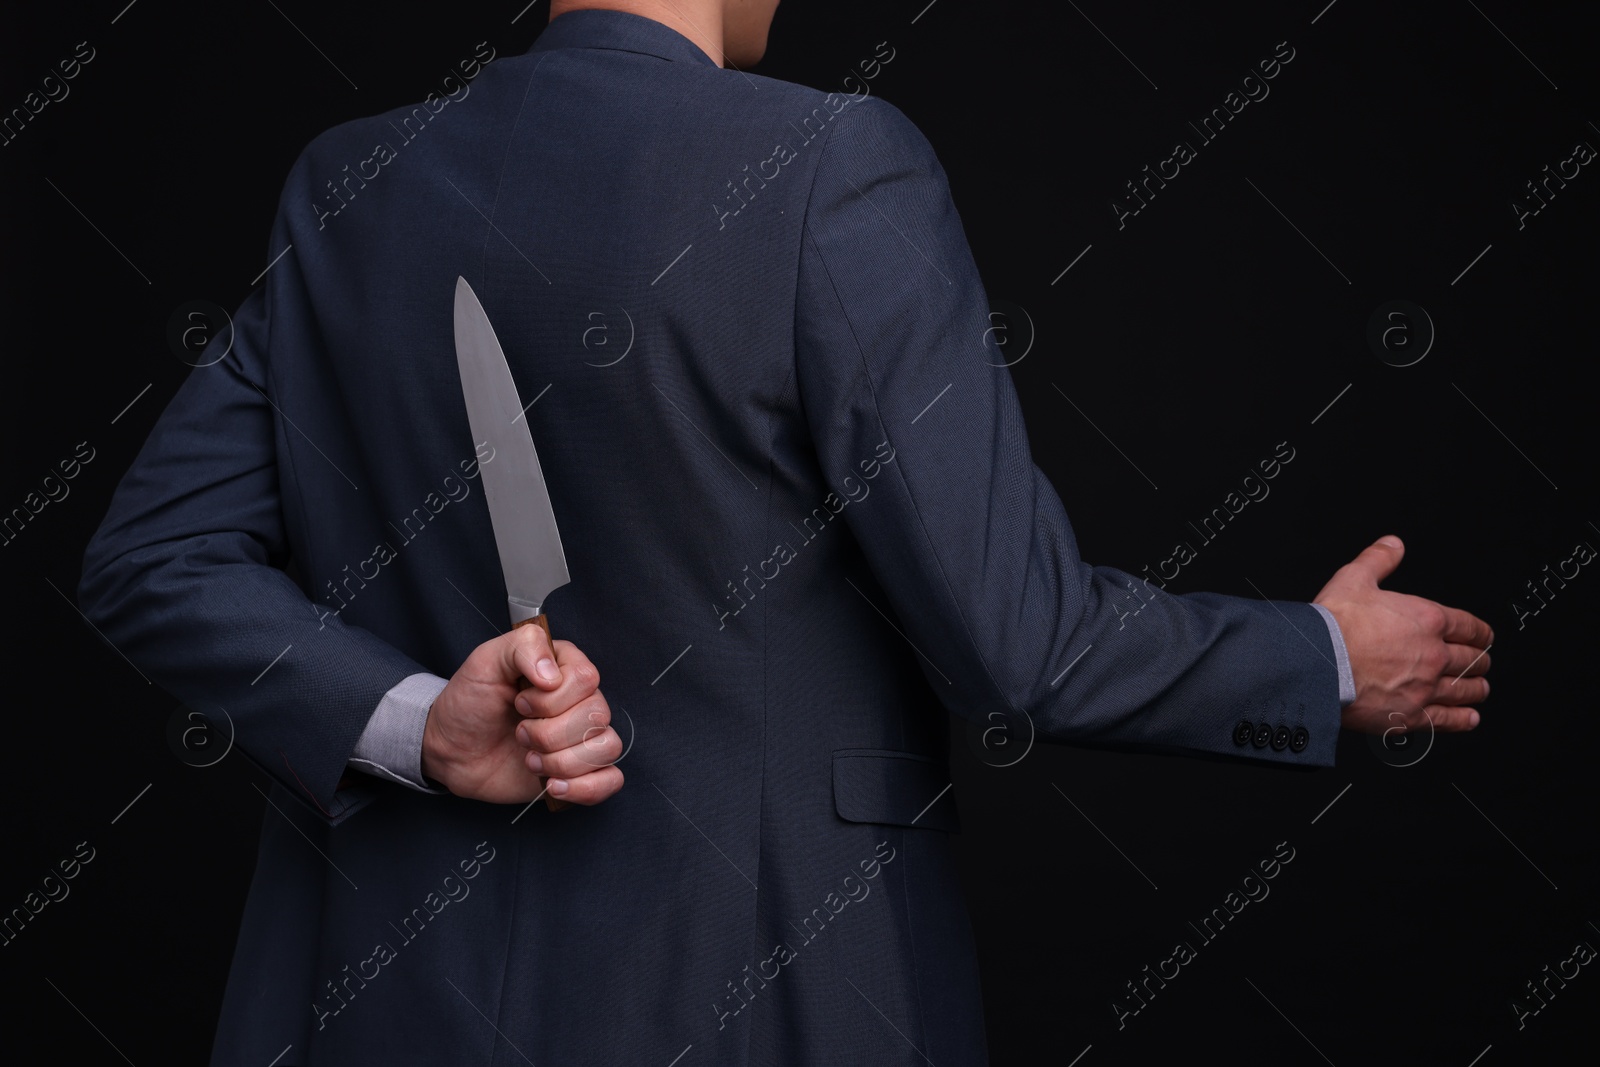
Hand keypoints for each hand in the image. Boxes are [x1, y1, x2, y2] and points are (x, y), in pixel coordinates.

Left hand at [421, 624, 624, 804]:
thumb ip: (523, 647)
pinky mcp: (580, 772)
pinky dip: (585, 788)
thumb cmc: (468, 703)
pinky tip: (553, 786)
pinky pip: (611, 780)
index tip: (519, 702)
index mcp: (565, 668)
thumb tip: (552, 674)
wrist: (451, 750)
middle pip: (598, 716)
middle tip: (519, 733)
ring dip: (561, 761)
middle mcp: (580, 701)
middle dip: (549, 733)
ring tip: (530, 760)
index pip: (587, 679)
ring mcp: (582, 738)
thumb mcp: (486, 661)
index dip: (552, 698)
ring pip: (606, 748)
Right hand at [1314, 535, 1492, 736]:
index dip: (1481, 633)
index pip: (1470, 627)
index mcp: (1427, 620)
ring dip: (1476, 689)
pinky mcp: (1413, 715)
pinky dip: (1463, 719)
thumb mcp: (1354, 579)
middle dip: (1480, 661)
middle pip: (1473, 660)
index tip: (1483, 637)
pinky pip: (1449, 719)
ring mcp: (1426, 687)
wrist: (1318, 663)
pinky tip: (1469, 718)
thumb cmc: (1334, 625)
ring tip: (1479, 689)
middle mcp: (1434, 655)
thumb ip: (1378, 560)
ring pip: (1466, 690)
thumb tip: (1392, 545)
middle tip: (1480, 663)